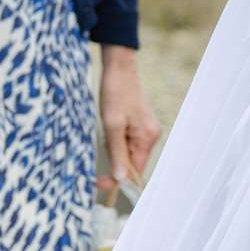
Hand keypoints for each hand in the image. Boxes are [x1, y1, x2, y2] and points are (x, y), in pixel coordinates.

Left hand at [97, 48, 161, 187]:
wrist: (119, 68)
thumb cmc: (115, 92)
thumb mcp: (112, 124)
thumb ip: (117, 152)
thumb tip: (120, 179)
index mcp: (147, 137)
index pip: (135, 171)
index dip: (118, 180)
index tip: (98, 182)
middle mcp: (151, 136)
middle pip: (132, 163)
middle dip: (114, 159)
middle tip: (103, 140)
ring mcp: (146, 131)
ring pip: (128, 153)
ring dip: (114, 148)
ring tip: (107, 127)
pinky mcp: (140, 126)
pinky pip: (128, 142)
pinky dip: (116, 140)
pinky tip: (111, 126)